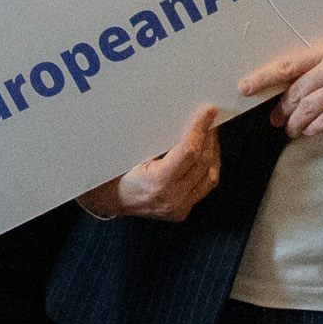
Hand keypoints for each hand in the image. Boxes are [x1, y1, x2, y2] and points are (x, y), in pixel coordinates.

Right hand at [81, 105, 223, 221]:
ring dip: (212, 152)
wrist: (110, 199)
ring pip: (209, 174)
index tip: (207, 113)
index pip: (188, 151)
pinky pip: (205, 186)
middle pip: (202, 161)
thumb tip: (184, 117)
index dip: (200, 129)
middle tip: (209, 120)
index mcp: (156, 183)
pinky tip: (206, 154)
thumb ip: (160, 139)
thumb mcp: (134, 151)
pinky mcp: (182, 210)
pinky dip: (208, 168)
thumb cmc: (117, 173)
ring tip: (209, 135)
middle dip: (208, 136)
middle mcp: (170, 198)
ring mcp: (178, 207)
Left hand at [240, 42, 322, 138]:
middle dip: (281, 109)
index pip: (289, 65)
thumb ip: (319, 76)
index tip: (244, 87)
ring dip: (294, 123)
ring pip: (305, 108)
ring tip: (292, 131)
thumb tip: (286, 97)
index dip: (263, 77)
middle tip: (276, 121)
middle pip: (295, 91)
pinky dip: (312, 128)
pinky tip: (309, 132)